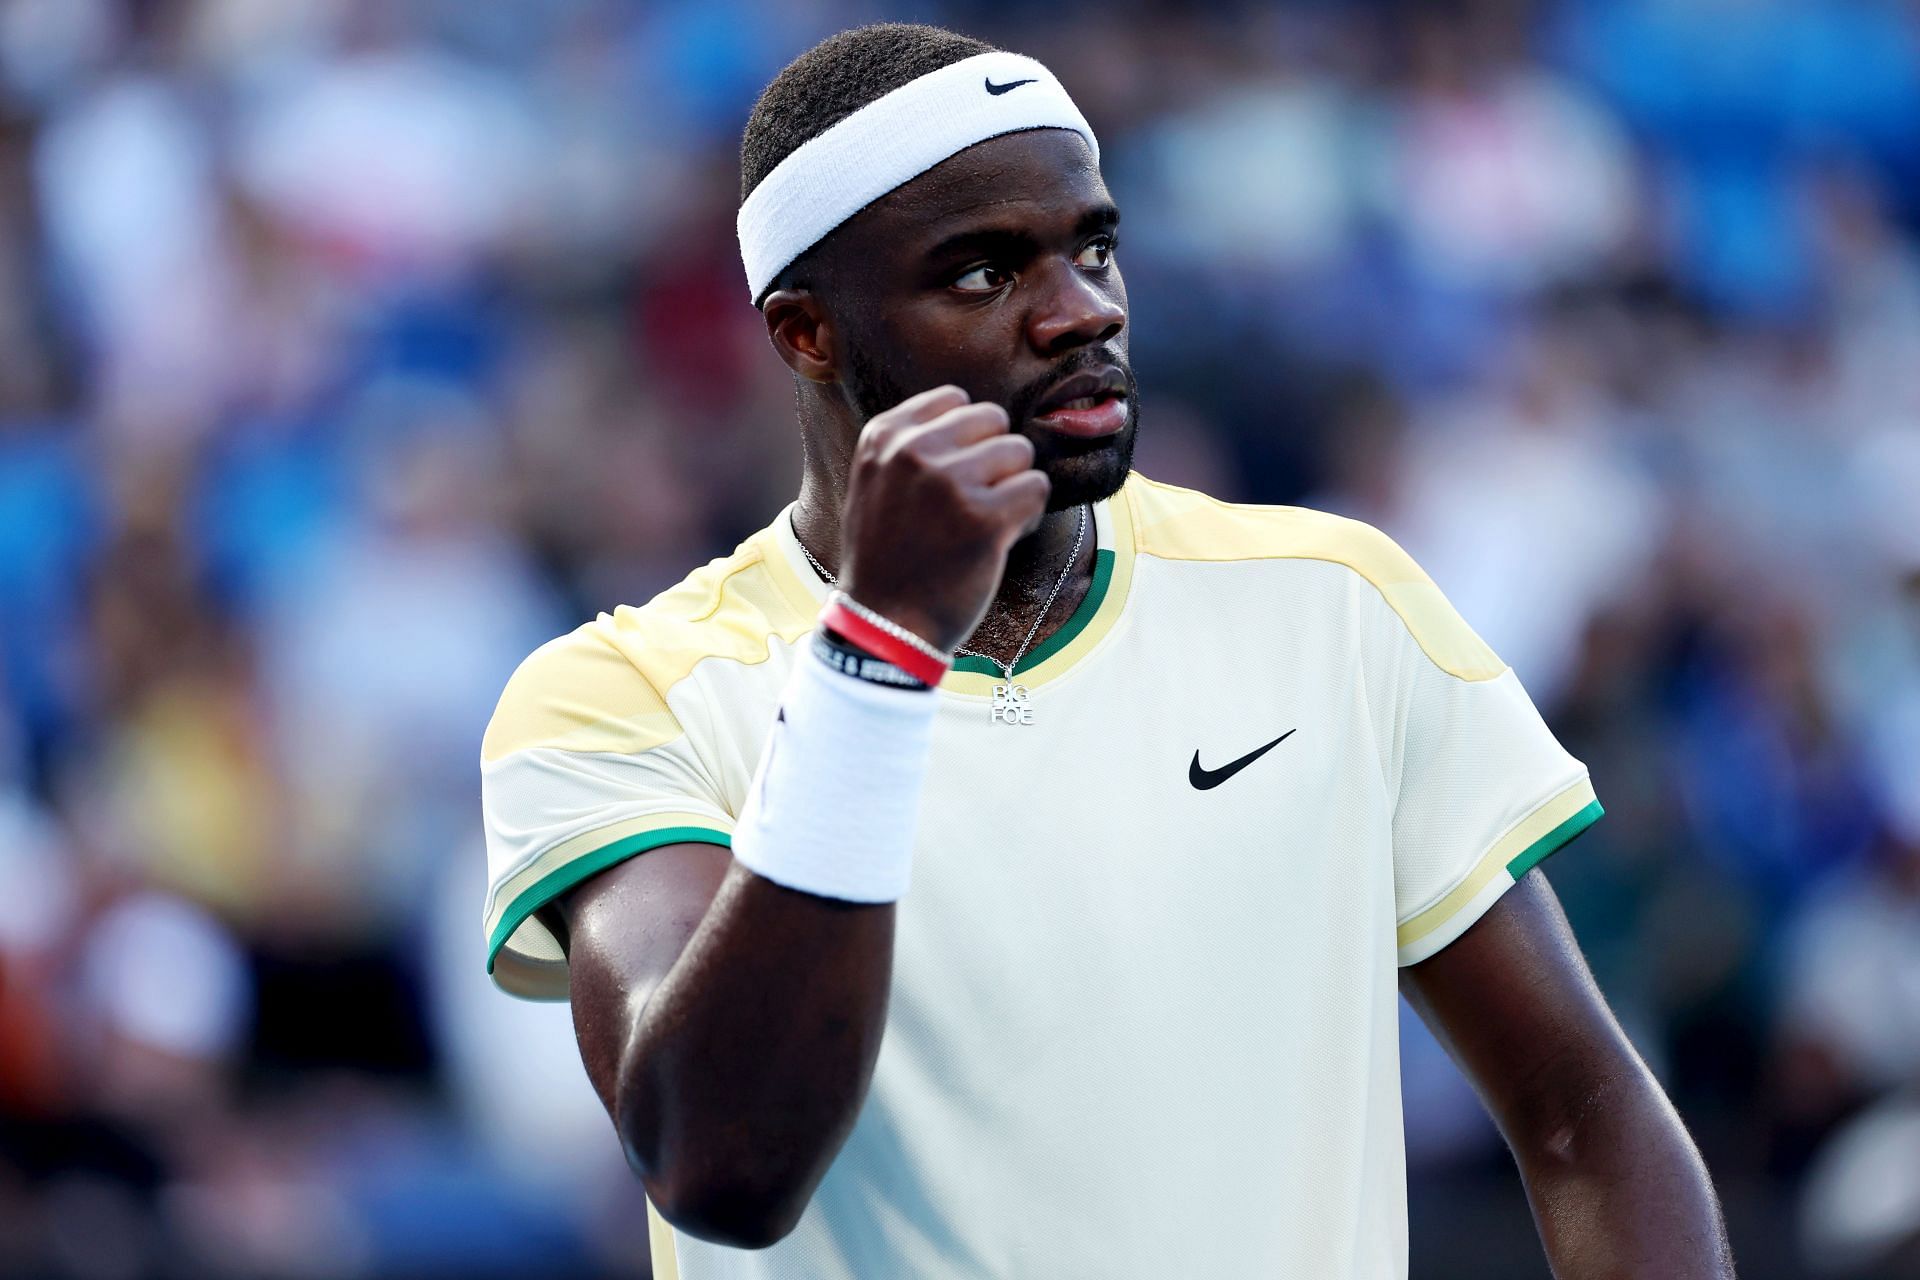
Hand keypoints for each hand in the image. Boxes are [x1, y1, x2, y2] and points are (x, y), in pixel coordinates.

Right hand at [837, 385, 1049, 652]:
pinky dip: (1028, 515)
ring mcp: (950, 483)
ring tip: (988, 521)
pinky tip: (1001, 539)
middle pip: (993, 420)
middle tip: (978, 501)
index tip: (957, 475)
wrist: (884, 624)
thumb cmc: (887, 557)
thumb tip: (974, 412)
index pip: (956, 400)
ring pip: (1020, 452)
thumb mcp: (876, 483)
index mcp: (884, 437)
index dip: (969, 437)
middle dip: (996, 458)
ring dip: (1014, 486)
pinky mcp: (985, 519)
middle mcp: (913, 451)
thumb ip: (911, 444)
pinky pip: (1037, 488)